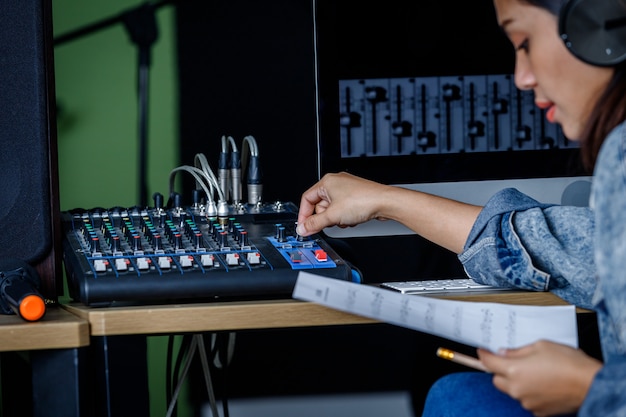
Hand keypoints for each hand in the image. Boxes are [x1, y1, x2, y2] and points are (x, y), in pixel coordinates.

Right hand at [296, 172, 388, 235]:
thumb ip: (315, 223)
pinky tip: (352, 219)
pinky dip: (345, 217)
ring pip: (332, 210)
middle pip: (320, 206)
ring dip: (336, 219)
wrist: (385, 202)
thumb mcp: (333, 216)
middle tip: (331, 222)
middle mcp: (336, 183)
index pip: (307, 199)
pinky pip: (342, 210)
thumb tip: (303, 229)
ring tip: (345, 219)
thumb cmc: (363, 200)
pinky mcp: (354, 197)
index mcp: (327, 182)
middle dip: (325, 217)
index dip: (304, 214)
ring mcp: (346, 190)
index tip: (304, 227)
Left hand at [478, 340, 601, 415]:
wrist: (591, 384)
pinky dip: (530, 393)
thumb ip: (518, 351)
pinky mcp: (539, 411)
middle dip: (500, 371)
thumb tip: (505, 353)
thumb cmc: (569, 363)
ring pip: (512, 391)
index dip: (484, 356)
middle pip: (497, 380)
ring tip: (535, 373)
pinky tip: (543, 385)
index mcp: (515, 370)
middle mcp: (517, 389)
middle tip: (512, 362)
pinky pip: (527, 400)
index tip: (482, 352)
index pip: (489, 363)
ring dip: (517, 382)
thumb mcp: (541, 346)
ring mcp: (527, 402)